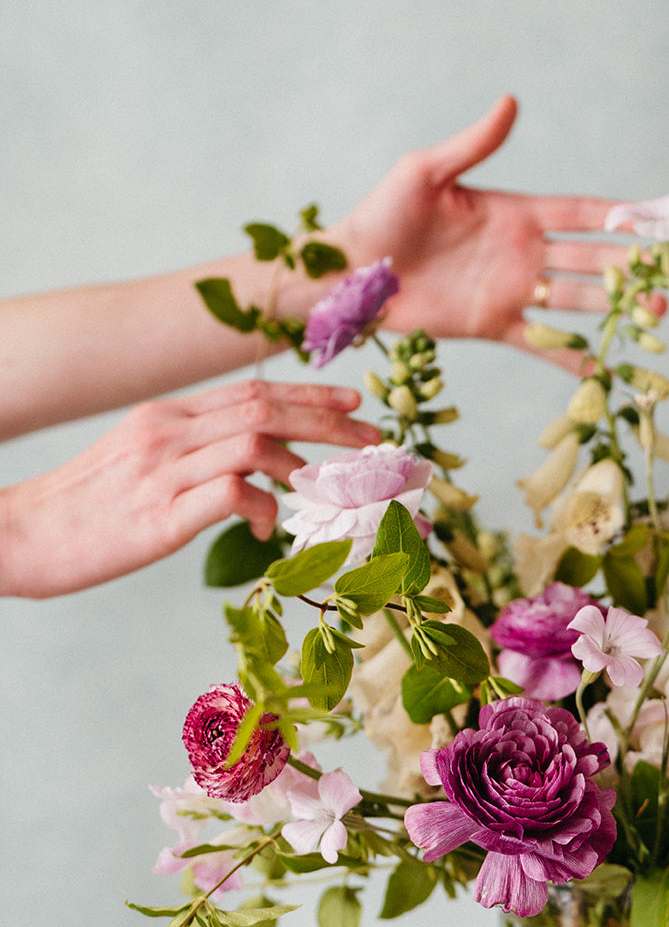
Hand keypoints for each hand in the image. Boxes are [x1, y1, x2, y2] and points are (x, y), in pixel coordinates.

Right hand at [0, 379, 377, 597]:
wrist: (18, 537)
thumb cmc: (85, 512)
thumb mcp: (140, 466)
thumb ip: (194, 458)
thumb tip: (252, 477)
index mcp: (165, 416)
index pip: (251, 389)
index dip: (309, 393)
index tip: (354, 402)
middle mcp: (167, 433)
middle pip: (266, 407)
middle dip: (330, 421)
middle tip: (375, 440)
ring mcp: (163, 471)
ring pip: (256, 441)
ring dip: (304, 464)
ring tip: (325, 491)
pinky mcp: (160, 516)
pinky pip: (232, 494)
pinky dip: (264, 507)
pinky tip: (268, 528)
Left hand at [333, 96, 648, 372]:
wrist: (351, 273)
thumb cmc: (381, 213)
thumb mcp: (425, 171)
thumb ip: (473, 145)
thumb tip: (512, 101)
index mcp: (515, 212)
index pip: (583, 213)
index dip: (624, 216)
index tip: (663, 220)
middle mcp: (521, 252)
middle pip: (593, 259)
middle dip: (635, 267)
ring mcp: (511, 291)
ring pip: (578, 299)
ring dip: (617, 308)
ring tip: (654, 316)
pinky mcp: (493, 325)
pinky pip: (541, 343)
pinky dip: (572, 358)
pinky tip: (605, 370)